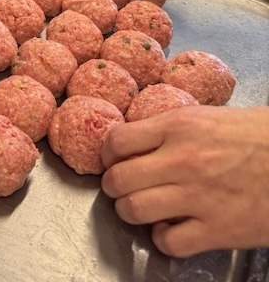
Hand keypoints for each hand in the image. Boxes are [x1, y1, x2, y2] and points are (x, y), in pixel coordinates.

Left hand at [101, 106, 268, 256]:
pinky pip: (168, 243)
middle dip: (114, 185)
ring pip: (134, 211)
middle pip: (118, 179)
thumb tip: (133, 140)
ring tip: (141, 206)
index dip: (108, 153)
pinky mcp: (217, 230)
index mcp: (178, 127)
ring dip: (131, 212)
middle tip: (122, 185)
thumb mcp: (204, 117)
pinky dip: (162, 239)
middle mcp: (182, 160)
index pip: (117, 141)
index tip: (113, 159)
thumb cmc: (253, 134)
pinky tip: (171, 227)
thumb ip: (167, 128)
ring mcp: (198, 197)